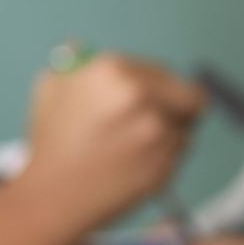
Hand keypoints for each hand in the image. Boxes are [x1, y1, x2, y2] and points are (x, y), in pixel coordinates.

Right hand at [12, 53, 203, 233]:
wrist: (53, 197)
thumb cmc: (51, 142)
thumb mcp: (52, 87)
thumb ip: (75, 62)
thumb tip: (83, 47)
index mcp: (113, 70)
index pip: (163, 71)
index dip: (159, 86)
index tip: (155, 97)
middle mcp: (141, 97)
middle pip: (191, 96)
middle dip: (181, 107)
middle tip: (168, 117)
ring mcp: (157, 133)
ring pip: (186, 129)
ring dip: (170, 135)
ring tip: (134, 147)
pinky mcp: (166, 165)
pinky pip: (179, 156)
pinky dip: (164, 159)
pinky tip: (133, 165)